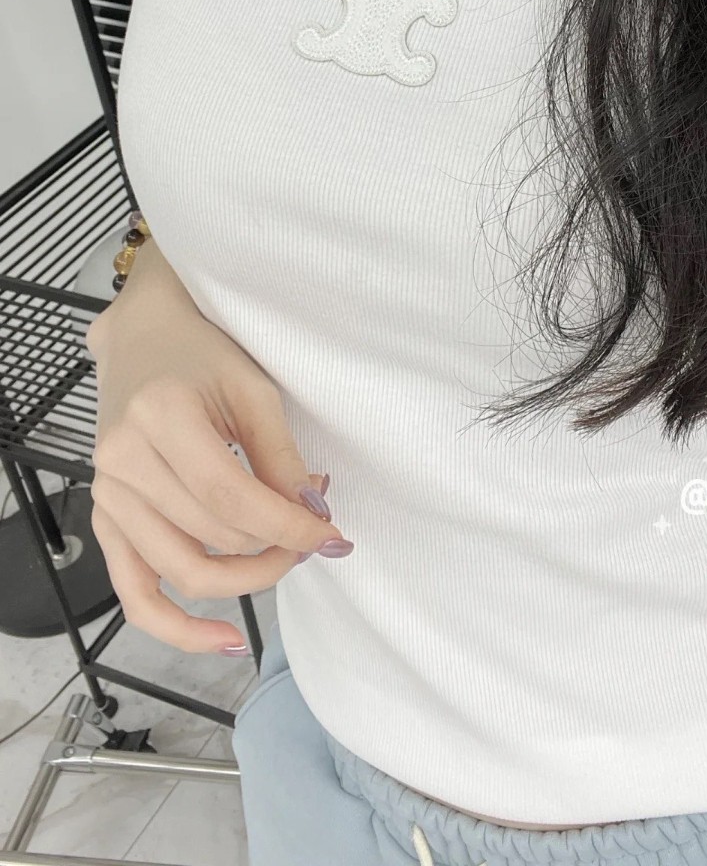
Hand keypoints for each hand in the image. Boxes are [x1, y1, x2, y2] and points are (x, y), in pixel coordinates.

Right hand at [87, 289, 351, 653]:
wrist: (144, 337)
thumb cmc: (204, 354)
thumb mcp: (252, 389)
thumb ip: (281, 456)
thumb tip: (314, 515)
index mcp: (160, 416)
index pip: (232, 498)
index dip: (287, 526)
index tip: (331, 534)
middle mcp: (123, 460)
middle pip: (213, 536)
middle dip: (277, 546)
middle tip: (315, 530)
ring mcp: (108, 494)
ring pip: (184, 570)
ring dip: (248, 577)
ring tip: (286, 558)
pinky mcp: (106, 518)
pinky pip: (135, 593)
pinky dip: (177, 628)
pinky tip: (226, 639)